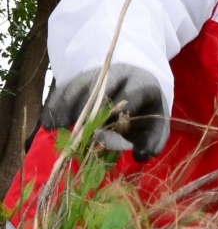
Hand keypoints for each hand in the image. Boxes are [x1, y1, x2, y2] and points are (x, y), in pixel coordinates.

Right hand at [41, 64, 169, 161]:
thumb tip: (139, 154)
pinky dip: (56, 104)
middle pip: (103, 88)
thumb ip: (153, 141)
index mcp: (143, 84)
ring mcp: (100, 73)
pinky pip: (67, 87)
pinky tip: (48, 122)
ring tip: (56, 127)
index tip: (103, 132)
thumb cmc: (147, 111)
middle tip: (79, 133)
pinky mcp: (82, 77)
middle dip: (90, 111)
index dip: (117, 112)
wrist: (140, 88)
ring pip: (82, 86)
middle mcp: (121, 73)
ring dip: (68, 106)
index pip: (132, 93)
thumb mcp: (157, 125)